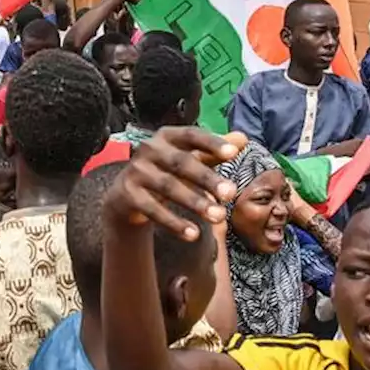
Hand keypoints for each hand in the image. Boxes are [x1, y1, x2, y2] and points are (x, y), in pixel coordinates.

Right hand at [103, 127, 245, 239]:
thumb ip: (213, 151)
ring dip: (195, 202)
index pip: (191, 135)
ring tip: (219, 217)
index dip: (212, 143)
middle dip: (207, 179)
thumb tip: (243, 139)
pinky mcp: (128, 194)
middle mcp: (149, 149)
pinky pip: (153, 209)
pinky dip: (174, 223)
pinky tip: (193, 234)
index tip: (234, 153)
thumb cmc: (166, 171)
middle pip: (181, 163)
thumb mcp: (188, 158)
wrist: (126, 195)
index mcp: (167, 136)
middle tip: (231, 194)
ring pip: (169, 187)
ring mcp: (136, 171)